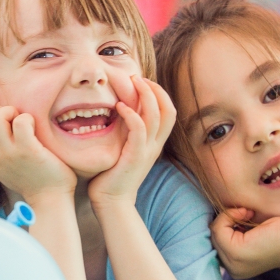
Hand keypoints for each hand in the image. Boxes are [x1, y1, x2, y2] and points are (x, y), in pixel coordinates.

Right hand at [0, 106, 75, 201]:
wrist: (50, 200)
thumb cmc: (33, 179)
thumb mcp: (5, 166)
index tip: (5, 123)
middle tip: (15, 120)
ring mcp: (9, 154)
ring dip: (11, 112)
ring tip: (24, 122)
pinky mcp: (28, 151)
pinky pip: (21, 122)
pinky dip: (28, 118)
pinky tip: (35, 128)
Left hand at [88, 76, 175, 208]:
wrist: (111, 202)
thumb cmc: (111, 176)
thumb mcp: (123, 148)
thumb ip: (125, 132)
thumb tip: (116, 112)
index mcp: (154, 142)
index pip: (168, 111)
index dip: (159, 93)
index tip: (141, 81)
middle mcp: (155, 145)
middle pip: (168, 110)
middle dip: (155, 89)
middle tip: (137, 77)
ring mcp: (147, 151)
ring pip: (157, 116)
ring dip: (146, 95)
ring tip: (132, 82)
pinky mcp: (135, 157)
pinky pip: (140, 130)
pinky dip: (132, 115)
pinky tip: (120, 106)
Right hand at [210, 208, 279, 278]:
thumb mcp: (254, 235)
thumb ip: (236, 232)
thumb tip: (217, 216)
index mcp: (237, 268)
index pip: (218, 243)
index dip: (226, 225)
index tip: (245, 216)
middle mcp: (233, 270)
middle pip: (213, 237)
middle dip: (226, 220)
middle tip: (246, 212)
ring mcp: (233, 263)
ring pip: (214, 231)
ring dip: (228, 216)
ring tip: (247, 213)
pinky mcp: (236, 251)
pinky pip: (218, 228)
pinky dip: (229, 215)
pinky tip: (246, 213)